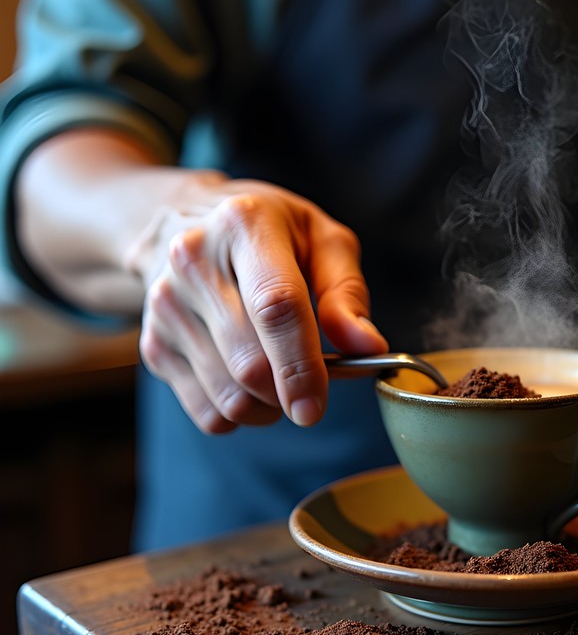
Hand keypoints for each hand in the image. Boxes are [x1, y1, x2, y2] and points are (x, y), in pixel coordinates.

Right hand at [125, 176, 387, 433]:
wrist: (182, 220)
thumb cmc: (269, 233)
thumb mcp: (321, 240)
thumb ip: (348, 294)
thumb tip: (368, 347)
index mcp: (246, 225)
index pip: (275, 307)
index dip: (300, 365)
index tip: (315, 407)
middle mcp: (194, 261)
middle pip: (250, 362)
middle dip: (290, 392)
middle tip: (311, 383)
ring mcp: (166, 304)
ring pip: (227, 395)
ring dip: (268, 408)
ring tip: (281, 380)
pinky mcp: (153, 342)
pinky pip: (205, 411)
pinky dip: (239, 414)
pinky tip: (248, 384)